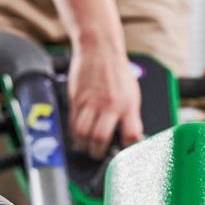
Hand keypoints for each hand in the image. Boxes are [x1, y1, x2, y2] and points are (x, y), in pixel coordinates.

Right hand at [66, 43, 143, 158]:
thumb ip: (130, 117)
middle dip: (98, 153)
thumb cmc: (117, 71)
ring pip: (82, 134)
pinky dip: (75, 135)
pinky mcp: (76, 99)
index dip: (128, 150)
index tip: (124, 155)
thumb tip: (131, 138)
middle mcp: (109, 105)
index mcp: (127, 105)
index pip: (130, 135)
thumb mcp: (132, 94)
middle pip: (100, 139)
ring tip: (88, 147)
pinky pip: (72, 123)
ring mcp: (90, 102)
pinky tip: (79, 137)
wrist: (99, 48)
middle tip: (99, 155)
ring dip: (84, 146)